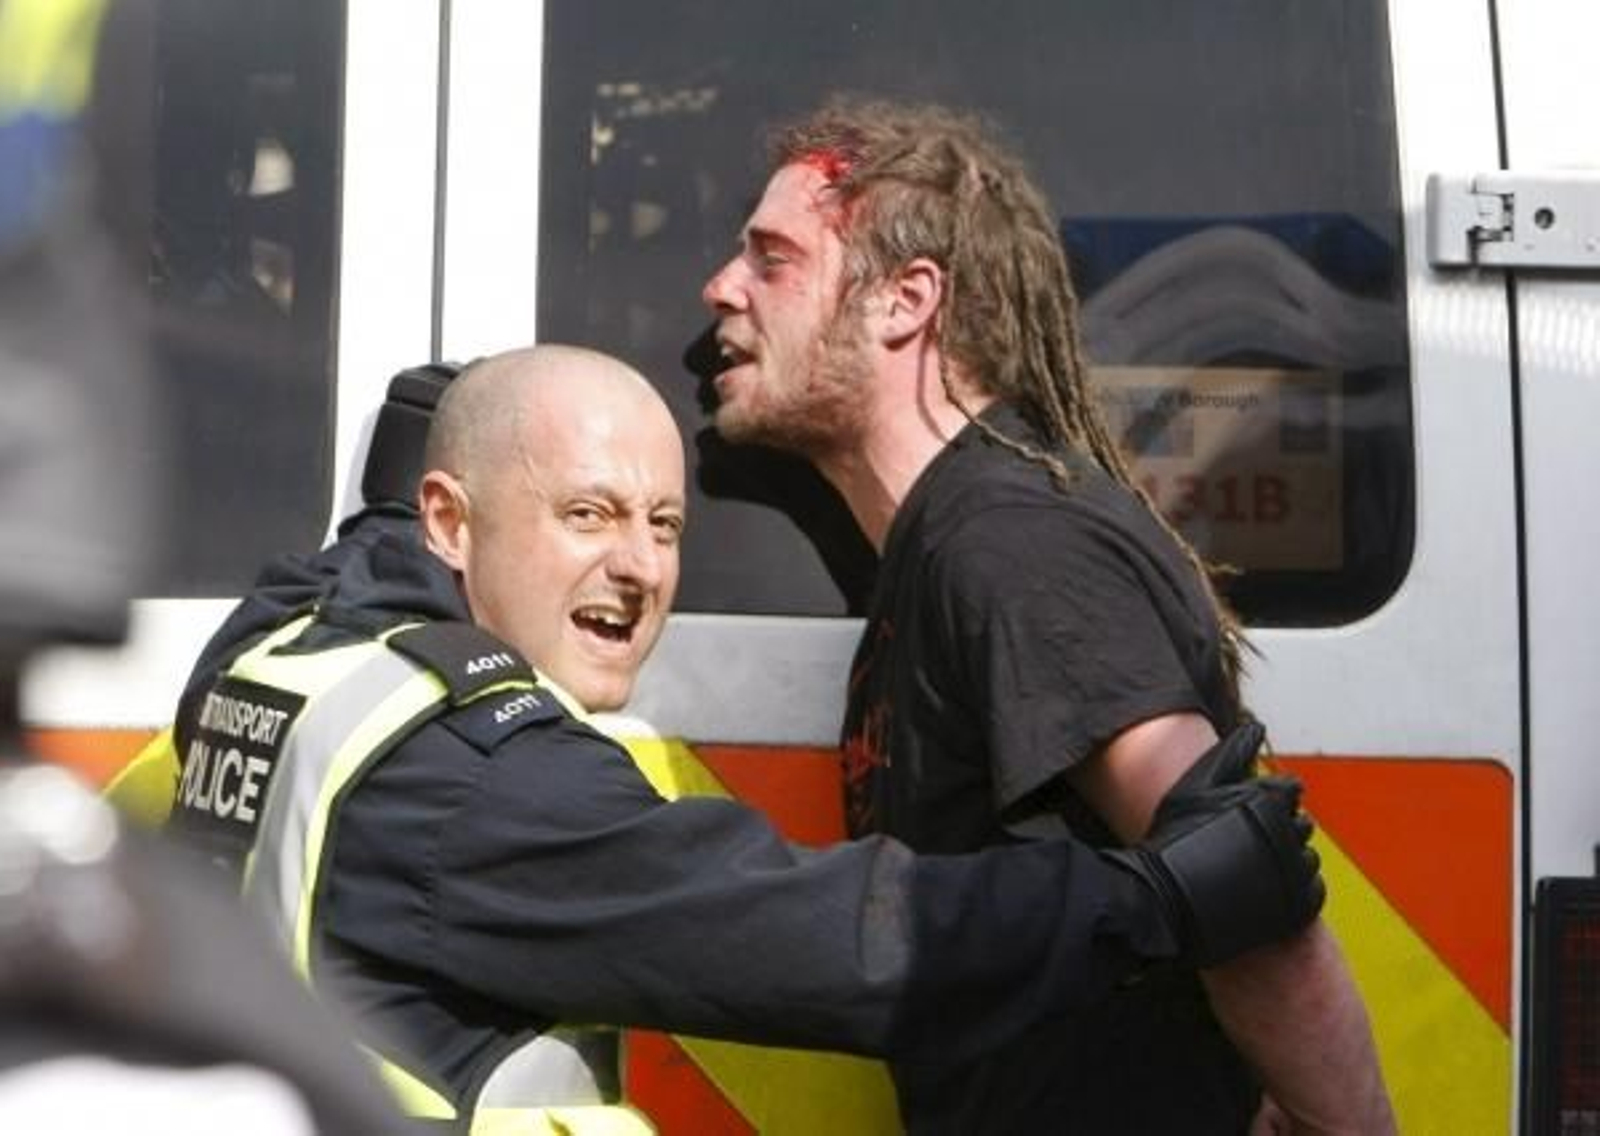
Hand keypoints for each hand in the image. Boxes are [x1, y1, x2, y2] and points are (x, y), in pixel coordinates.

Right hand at [1105, 720, 1323, 966]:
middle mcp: (1288, 834)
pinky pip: (1311, 891)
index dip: (1266, 803)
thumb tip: (1258, 725)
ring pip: (1306, 858)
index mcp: (1269, 800)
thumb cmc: (1173, 837)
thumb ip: (1232, 752)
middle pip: (1300, 825)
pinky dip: (1293, 890)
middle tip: (1238, 846)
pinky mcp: (1299, 906)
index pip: (1291, 792)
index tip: (1239, 818)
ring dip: (1285, 861)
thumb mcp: (1195, 784)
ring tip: (1246, 870)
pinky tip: (1261, 891)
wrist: (1164, 900)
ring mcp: (1295, 872)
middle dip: (1278, 831)